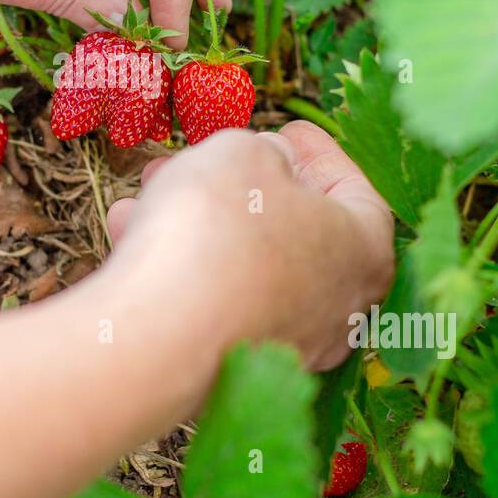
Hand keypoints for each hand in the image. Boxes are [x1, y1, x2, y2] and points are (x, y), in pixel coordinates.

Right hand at [105, 122, 394, 368]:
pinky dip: (178, 261)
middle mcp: (336, 309)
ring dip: (198, 220)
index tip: (288, 128)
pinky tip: (133, 229)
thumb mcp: (244, 152)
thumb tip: (270, 164)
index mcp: (364, 252)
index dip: (319, 153)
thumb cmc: (218, 227)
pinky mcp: (228, 369)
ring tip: (153, 186)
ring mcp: (283, 346)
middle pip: (292, 229)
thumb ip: (265, 150)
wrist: (160, 334)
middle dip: (242, 184)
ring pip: (241, 264)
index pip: (356, 192)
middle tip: (208, 154)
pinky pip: (208, 300)